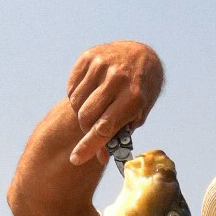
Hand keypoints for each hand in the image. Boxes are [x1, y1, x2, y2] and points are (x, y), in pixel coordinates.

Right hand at [66, 41, 163, 165]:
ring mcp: (101, 66)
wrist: (142, 56)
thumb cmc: (140, 94)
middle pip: (86, 116)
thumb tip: (100, 156)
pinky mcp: (89, 57)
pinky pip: (72, 87)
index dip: (89, 146)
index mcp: (133, 98)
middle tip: (92, 131)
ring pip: (76, 102)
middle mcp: (117, 80)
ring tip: (94, 111)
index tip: (76, 159)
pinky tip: (89, 96)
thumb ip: (120, 132)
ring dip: (81, 113)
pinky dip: (77, 97)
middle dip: (86, 130)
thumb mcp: (138, 114)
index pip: (104, 128)